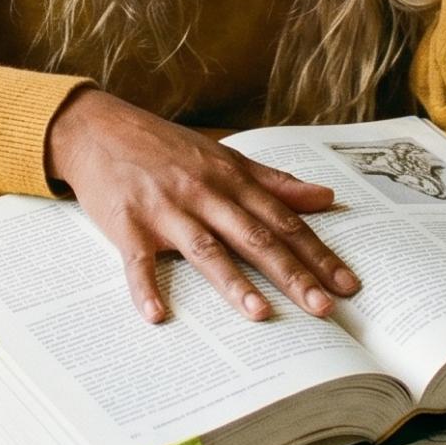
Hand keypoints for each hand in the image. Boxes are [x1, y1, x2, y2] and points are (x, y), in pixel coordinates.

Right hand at [44, 87, 360, 323]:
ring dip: (232, 283)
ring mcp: (165, 211)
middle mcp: (203, 194)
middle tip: (324, 309)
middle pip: (254, 238)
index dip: (317, 253)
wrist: (98, 128)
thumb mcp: (223, 156)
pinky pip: (138, 262)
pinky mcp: (127, 226)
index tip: (347, 284)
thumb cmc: (164, 146)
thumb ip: (274, 181)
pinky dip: (146, 289)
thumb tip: (326, 197)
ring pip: (205, 249)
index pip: (283, 221)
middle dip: (291, 274)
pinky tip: (158, 315)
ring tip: (261, 314)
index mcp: (230, 180)